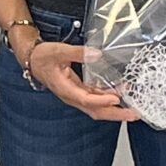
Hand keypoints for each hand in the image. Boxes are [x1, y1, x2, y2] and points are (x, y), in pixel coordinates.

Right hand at [22, 39, 139, 122]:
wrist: (33, 59)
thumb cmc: (43, 57)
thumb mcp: (59, 51)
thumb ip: (78, 52)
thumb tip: (96, 54)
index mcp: (65, 89)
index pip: (86, 99)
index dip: (102, 99)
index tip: (116, 97)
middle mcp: (71, 96)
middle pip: (95, 110)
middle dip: (115, 114)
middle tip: (133, 114)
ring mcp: (75, 96)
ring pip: (96, 108)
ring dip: (114, 109)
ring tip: (131, 109)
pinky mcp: (79, 92)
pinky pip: (95, 100)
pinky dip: (108, 99)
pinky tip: (119, 95)